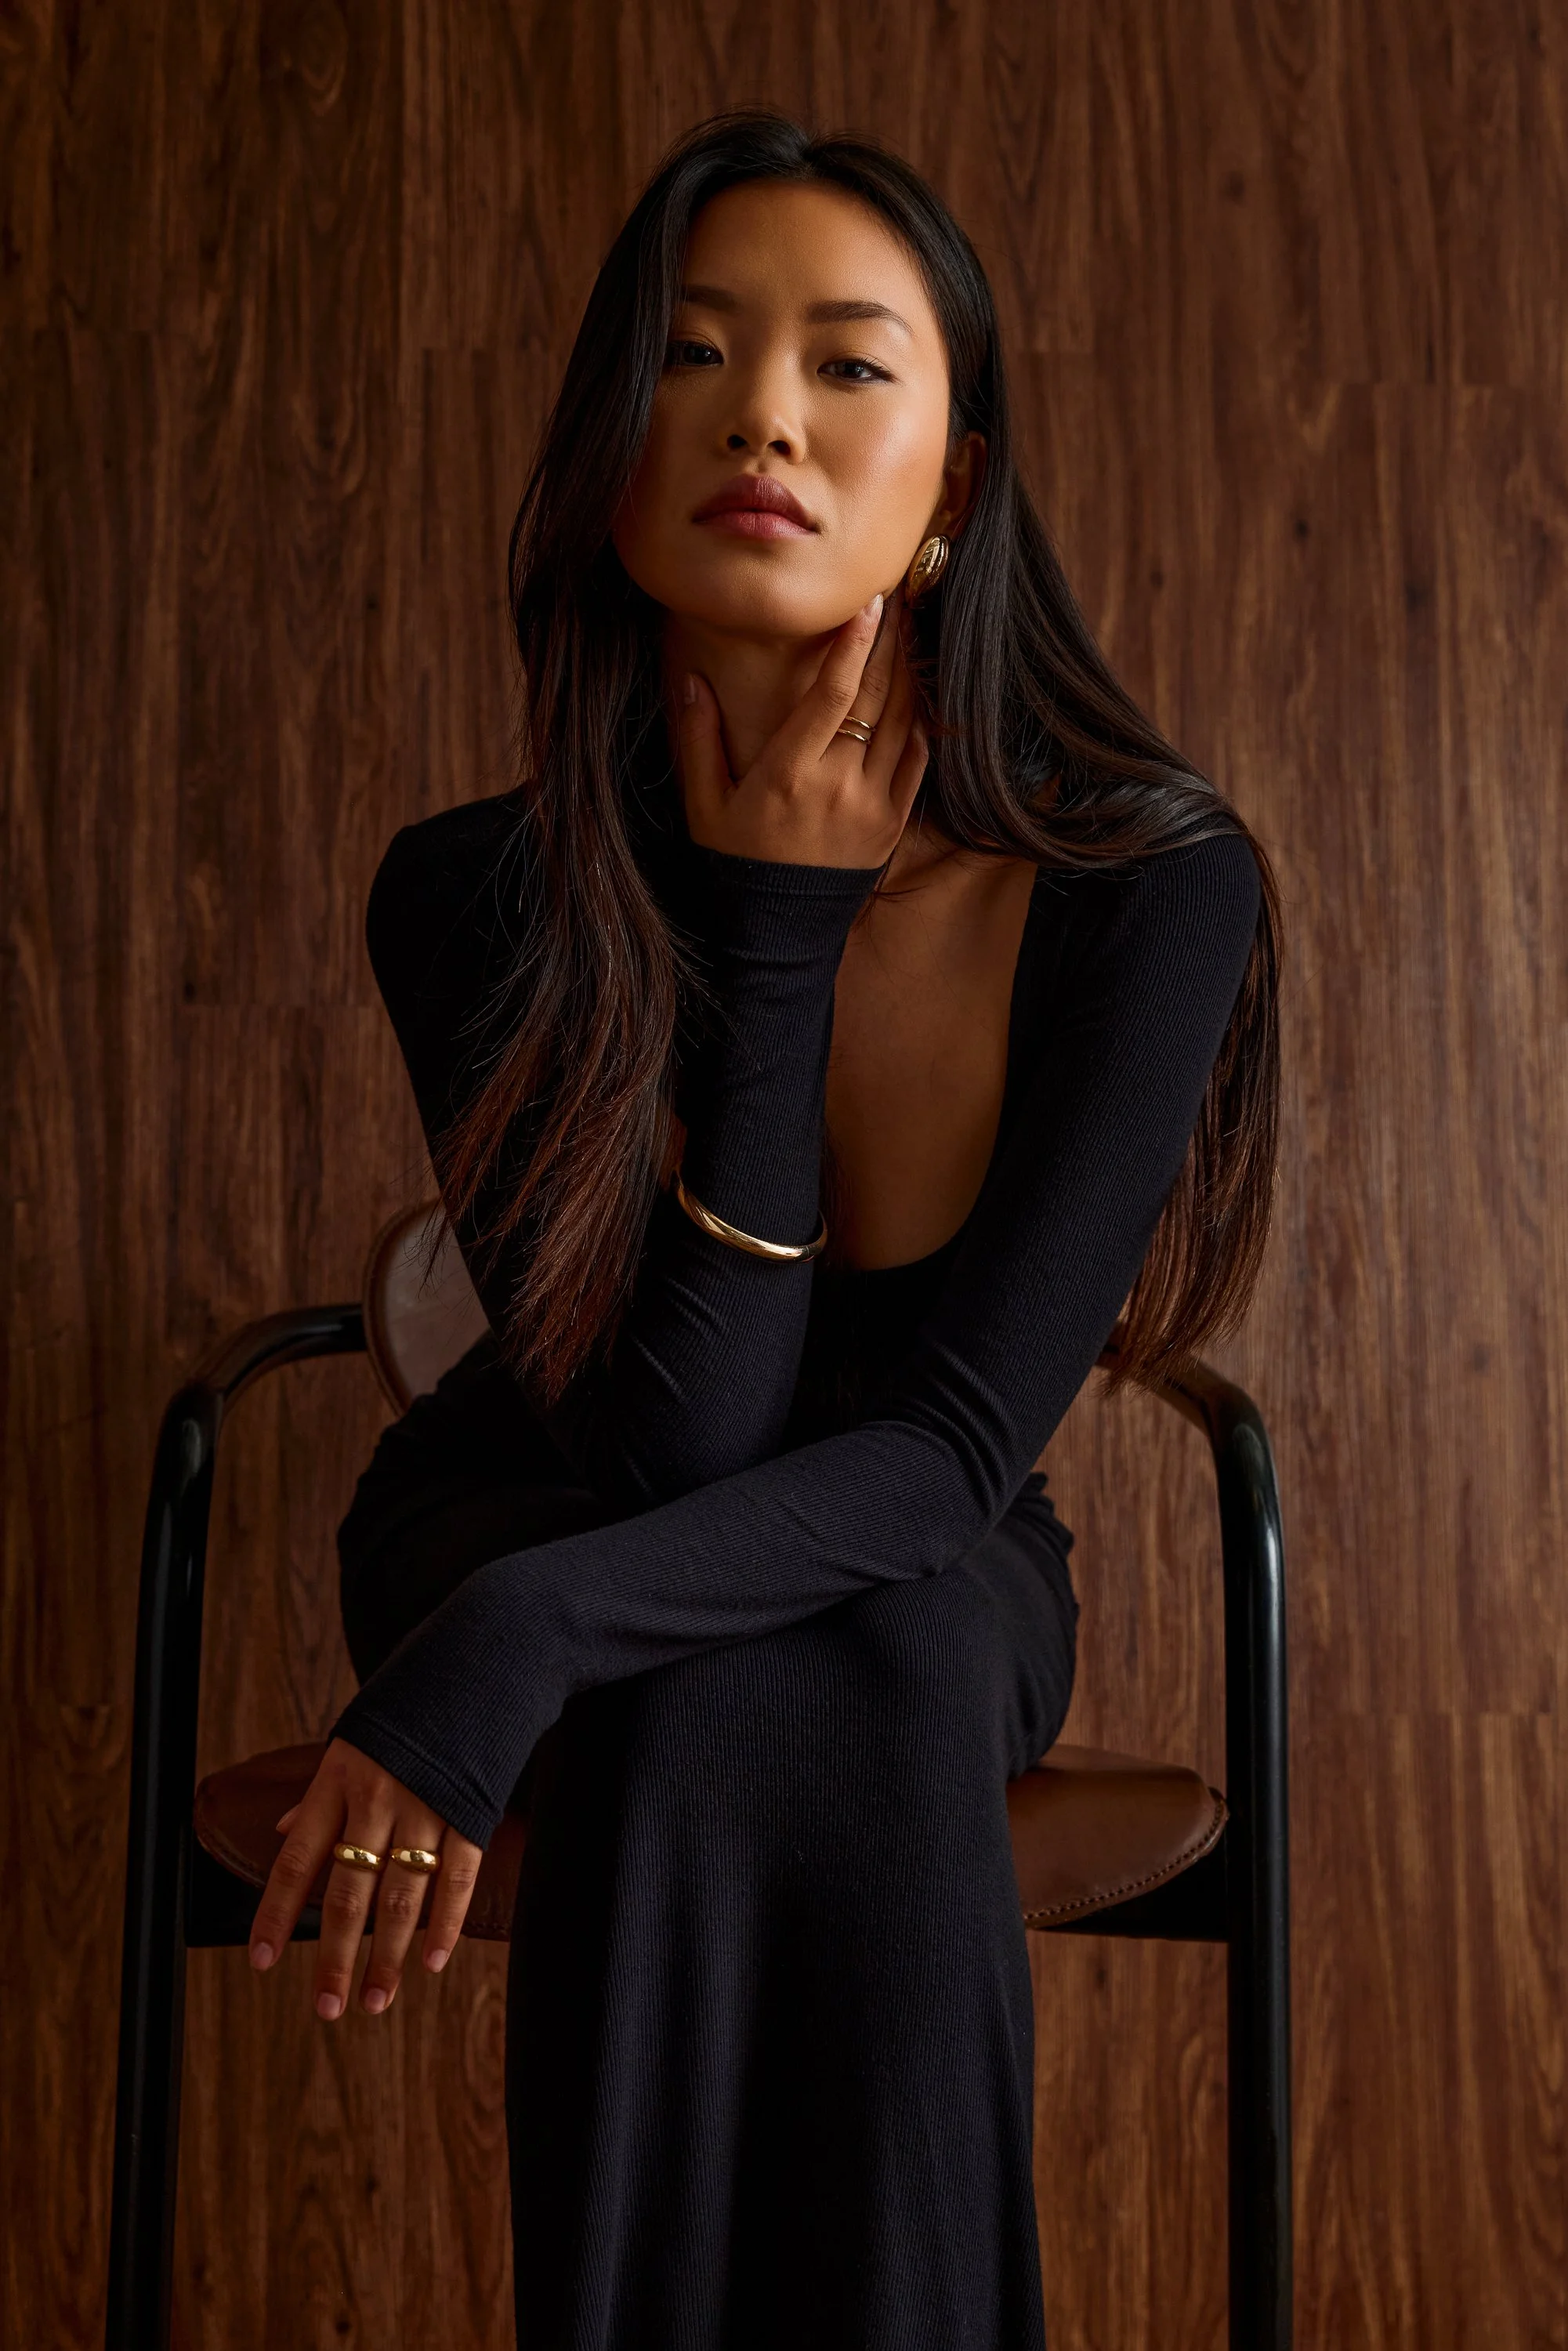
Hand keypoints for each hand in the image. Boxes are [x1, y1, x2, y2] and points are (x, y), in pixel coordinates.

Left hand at [246, 1735, 482, 2020]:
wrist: (474, 1662)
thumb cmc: (404, 1708)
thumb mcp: (349, 1742)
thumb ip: (318, 1795)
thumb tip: (282, 1833)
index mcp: (339, 1780)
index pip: (298, 1859)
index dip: (277, 1913)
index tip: (261, 1961)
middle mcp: (377, 1798)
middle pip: (350, 1891)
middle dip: (336, 1957)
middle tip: (327, 2008)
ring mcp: (425, 1805)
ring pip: (402, 1895)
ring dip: (388, 1956)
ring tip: (375, 2001)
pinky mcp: (469, 1809)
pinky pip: (456, 1876)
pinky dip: (446, 1924)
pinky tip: (433, 1962)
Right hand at [676, 584, 928, 867]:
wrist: (776, 932)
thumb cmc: (735, 863)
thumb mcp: (704, 805)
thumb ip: (699, 739)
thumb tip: (690, 679)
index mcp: (789, 773)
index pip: (832, 694)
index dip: (855, 644)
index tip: (871, 604)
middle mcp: (838, 785)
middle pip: (876, 697)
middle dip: (890, 643)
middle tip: (899, 601)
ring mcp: (872, 806)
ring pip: (903, 724)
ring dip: (909, 675)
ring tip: (909, 635)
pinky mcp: (892, 825)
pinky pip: (916, 763)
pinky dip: (920, 724)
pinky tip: (917, 694)